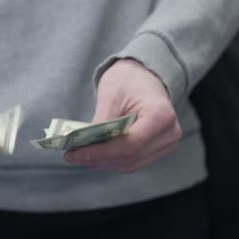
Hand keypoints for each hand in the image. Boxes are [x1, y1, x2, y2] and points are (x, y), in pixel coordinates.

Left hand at [64, 59, 181, 172]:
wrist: (145, 75)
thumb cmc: (129, 80)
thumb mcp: (111, 96)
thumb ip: (101, 123)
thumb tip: (82, 147)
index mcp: (161, 116)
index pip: (129, 144)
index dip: (100, 152)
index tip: (74, 153)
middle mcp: (169, 134)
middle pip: (129, 157)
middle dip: (97, 158)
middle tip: (70, 156)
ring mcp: (166, 144)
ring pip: (129, 163)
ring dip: (102, 162)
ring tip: (77, 156)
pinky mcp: (158, 149)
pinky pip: (132, 161)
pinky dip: (110, 159)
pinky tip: (91, 155)